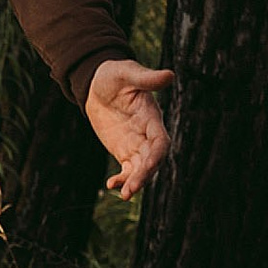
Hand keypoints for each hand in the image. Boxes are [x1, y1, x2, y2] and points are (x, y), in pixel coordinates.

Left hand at [85, 55, 173, 199]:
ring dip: (134, 182)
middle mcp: (147, 134)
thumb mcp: (127, 73)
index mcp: (151, 117)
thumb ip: (146, 78)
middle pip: (152, 160)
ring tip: (124, 195)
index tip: (149, 167)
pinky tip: (111, 185)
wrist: (97, 84)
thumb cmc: (114, 75)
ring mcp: (136, 144)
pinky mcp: (123, 150)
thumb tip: (170, 75)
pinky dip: (122, 178)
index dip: (156, 155)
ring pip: (140, 168)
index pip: (160, 141)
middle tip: (131, 190)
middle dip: (144, 175)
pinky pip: (126, 169)